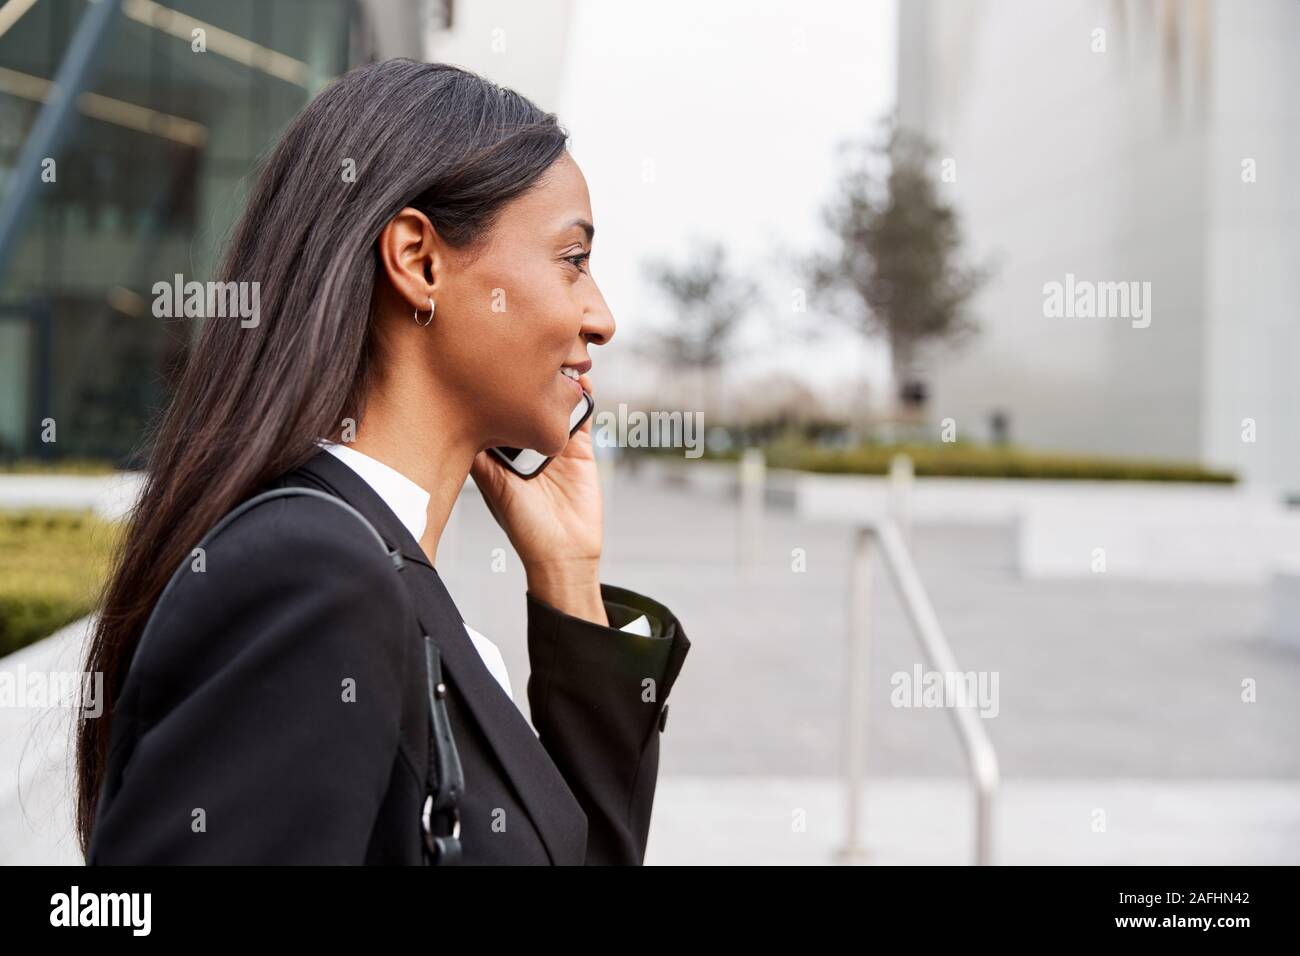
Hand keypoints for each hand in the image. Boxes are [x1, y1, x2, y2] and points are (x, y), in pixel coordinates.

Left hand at [469, 373, 607, 623]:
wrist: (564, 552)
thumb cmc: (525, 527)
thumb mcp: (494, 487)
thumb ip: (482, 456)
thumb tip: (457, 420)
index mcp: (501, 452)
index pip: (495, 410)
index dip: (492, 387)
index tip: (488, 362)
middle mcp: (527, 443)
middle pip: (527, 401)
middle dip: (527, 378)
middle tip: (524, 352)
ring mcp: (556, 444)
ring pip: (555, 403)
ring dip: (557, 381)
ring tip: (554, 358)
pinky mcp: (582, 449)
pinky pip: (584, 416)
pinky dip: (583, 396)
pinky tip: (579, 380)